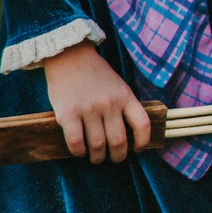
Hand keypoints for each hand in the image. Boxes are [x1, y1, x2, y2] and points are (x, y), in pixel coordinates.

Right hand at [42, 42, 151, 164]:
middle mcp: (109, 103)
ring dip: (97, 157)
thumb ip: (123, 106)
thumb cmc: (94, 73)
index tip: (137, 149)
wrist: (69, 55)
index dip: (143, 141)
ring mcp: (89, 109)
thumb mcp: (117, 85)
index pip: (143, 124)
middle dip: (117, 156)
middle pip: (119, 141)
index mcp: (125, 96)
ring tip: (95, 156)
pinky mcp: (68, 113)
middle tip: (112, 157)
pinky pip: (76, 142)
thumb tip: (127, 136)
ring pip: (98, 146)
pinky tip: (80, 150)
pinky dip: (79, 152)